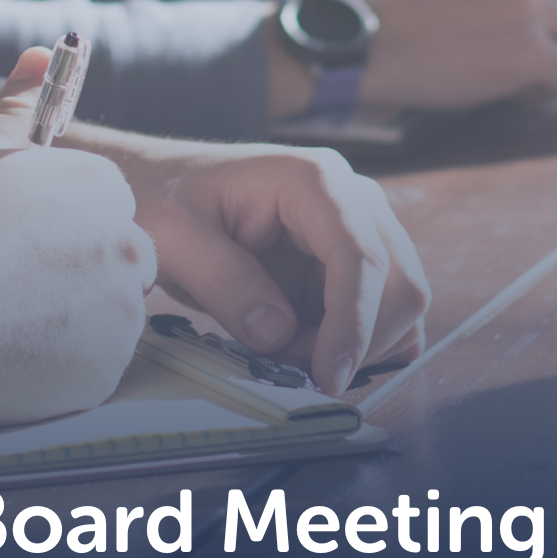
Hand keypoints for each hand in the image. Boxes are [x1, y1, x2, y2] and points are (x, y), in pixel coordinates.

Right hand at [0, 49, 156, 426]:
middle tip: (13, 285)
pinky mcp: (105, 371)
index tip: (20, 243)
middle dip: (80, 273)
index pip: (107, 207)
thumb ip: (18, 103)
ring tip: (4, 319)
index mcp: (102, 188)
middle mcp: (125, 245)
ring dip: (73, 321)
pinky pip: (92, 367)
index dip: (63, 227)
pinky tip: (10, 353)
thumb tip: (44, 53)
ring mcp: (120, 313)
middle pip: (120, 261)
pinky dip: (61, 365)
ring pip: (109, 317)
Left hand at [64, 132, 428, 394]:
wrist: (156, 187)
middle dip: (358, 341)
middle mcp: (352, 199)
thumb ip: (226, 284)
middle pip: (400, 282)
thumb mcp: (176, 238)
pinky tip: (301, 348)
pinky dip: (351, 343)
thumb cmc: (162, 199)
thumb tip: (278, 335)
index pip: (361, 256)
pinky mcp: (348, 262)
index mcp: (314, 180)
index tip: (327, 377)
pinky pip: (377, 314)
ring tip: (285, 354)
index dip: (353, 323)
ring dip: (354, 345)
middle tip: (294, 372)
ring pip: (398, 303)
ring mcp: (357, 230)